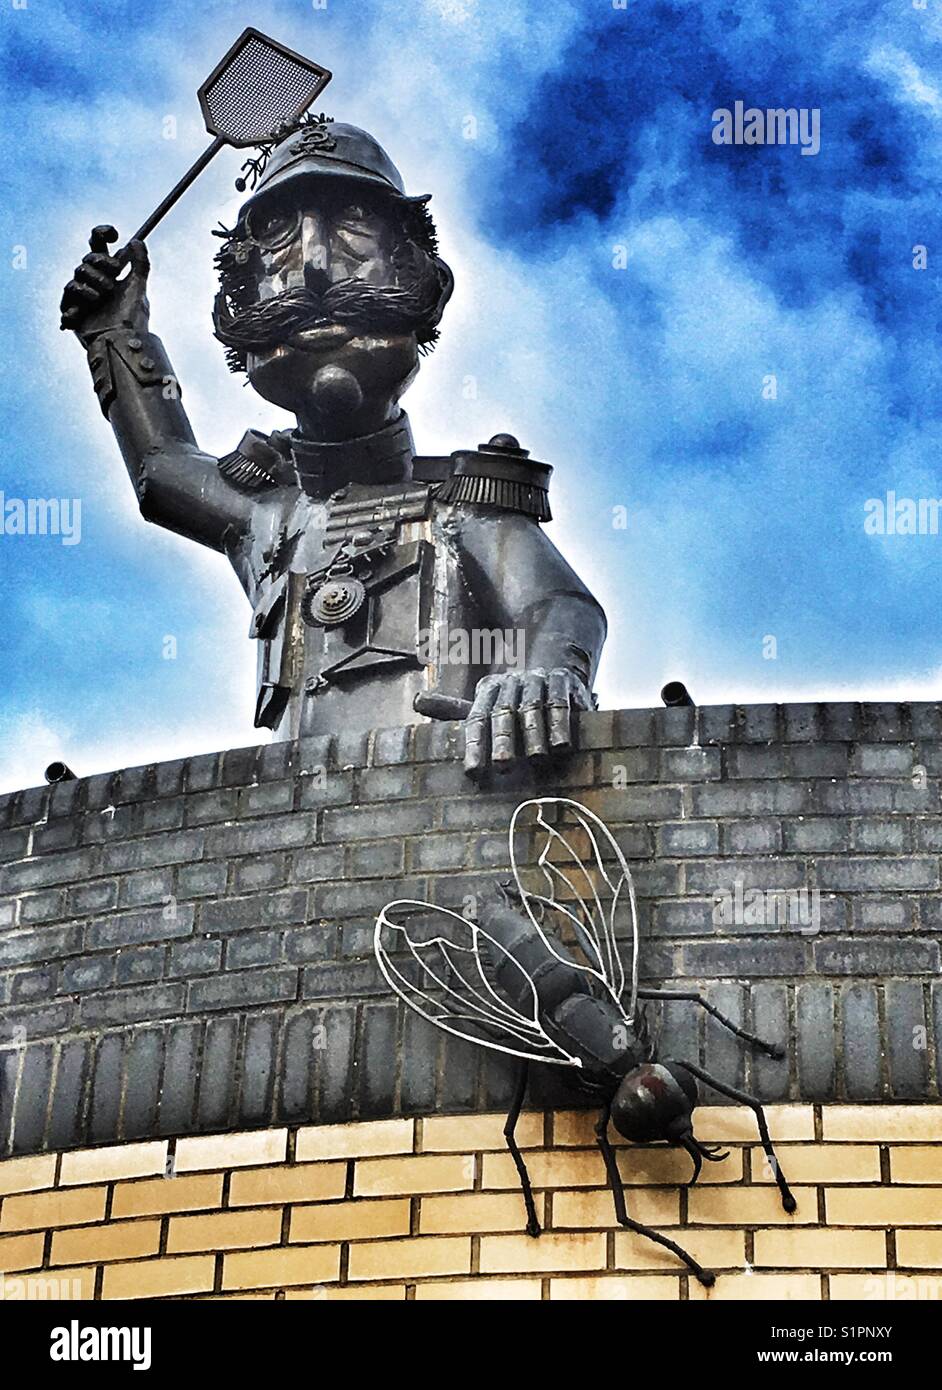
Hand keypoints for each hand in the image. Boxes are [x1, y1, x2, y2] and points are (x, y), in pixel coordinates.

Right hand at [60, 226, 149, 342]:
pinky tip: (83, 310)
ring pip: (78, 273)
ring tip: (102, 297)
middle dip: (101, 264)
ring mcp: (82, 295)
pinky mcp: (72, 310)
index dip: (102, 234)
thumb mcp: (139, 287)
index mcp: (109, 274)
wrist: (122, 342)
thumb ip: (140, 264)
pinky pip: (68, 295)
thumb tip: (138, 241)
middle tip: (113, 276)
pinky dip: (78, 300)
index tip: (114, 234)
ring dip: (92, 283)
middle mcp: (94, 281)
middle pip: (88, 258)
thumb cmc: (132, 319)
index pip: (100, 246)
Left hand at [463, 667, 592, 773]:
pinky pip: (560, 701)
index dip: (474, 746)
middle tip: (503, 766)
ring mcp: (537, 679)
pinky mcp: (562, 679)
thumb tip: (417, 700)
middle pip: (504, 712)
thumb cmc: (511, 703)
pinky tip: (562, 744)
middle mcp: (511, 681)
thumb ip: (454, 710)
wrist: (547, 672)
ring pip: (533, 707)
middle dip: (503, 740)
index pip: (476, 718)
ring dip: (535, 734)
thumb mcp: (484, 708)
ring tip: (536, 759)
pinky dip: (561, 723)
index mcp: (487, 689)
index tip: (473, 772)